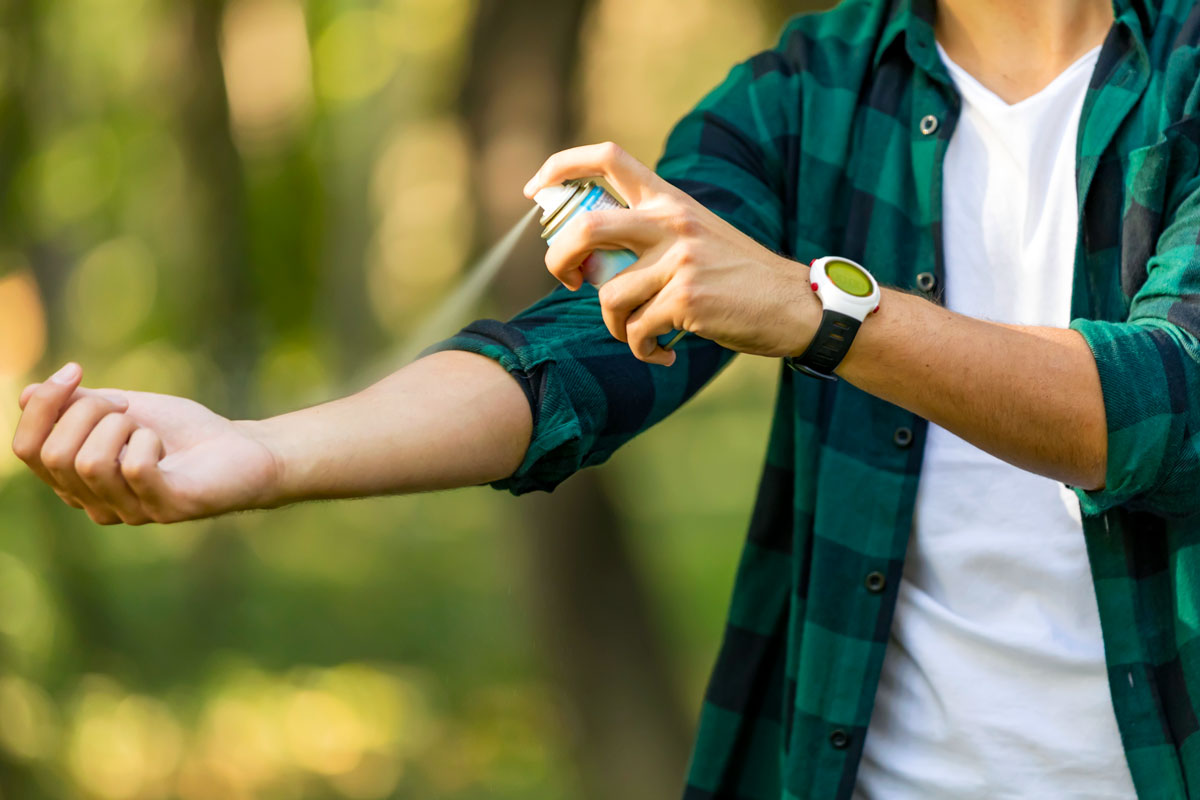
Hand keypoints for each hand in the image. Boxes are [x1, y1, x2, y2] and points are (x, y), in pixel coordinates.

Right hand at [12, 363, 280, 524]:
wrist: (245, 448)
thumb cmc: (183, 432)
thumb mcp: (123, 409)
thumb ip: (77, 405)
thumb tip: (25, 394)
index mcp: (77, 481)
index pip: (27, 451)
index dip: (43, 406)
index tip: (76, 370)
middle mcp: (96, 503)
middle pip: (54, 455)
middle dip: (87, 412)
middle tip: (126, 406)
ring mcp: (130, 511)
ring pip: (88, 463)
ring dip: (118, 426)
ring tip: (144, 427)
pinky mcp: (166, 509)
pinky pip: (133, 469)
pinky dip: (147, 441)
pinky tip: (163, 444)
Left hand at [524, 142, 819, 365]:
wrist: (795, 305)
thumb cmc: (739, 277)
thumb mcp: (697, 236)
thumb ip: (650, 234)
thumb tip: (590, 260)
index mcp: (670, 199)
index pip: (607, 157)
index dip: (560, 167)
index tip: (533, 190)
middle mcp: (671, 221)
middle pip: (587, 228)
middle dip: (560, 260)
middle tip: (570, 282)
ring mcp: (678, 260)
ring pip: (609, 297)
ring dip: (616, 326)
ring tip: (641, 336)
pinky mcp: (686, 299)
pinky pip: (635, 331)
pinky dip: (642, 350)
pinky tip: (662, 354)